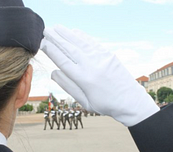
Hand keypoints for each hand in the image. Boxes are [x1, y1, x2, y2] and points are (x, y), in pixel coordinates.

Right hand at [41, 25, 158, 126]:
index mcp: (84, 79)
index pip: (63, 61)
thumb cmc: (105, 105)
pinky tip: (74, 31)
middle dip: (56, 38)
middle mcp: (92, 66)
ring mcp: (101, 58)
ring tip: (56, 27)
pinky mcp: (109, 55)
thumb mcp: (84, 101)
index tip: (42, 43)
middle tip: (45, 30)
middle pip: (70, 48)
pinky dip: (82, 36)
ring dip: (67, 33)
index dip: (51, 51)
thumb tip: (53, 72)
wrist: (130, 101)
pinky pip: (92, 43)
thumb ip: (68, 86)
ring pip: (80, 43)